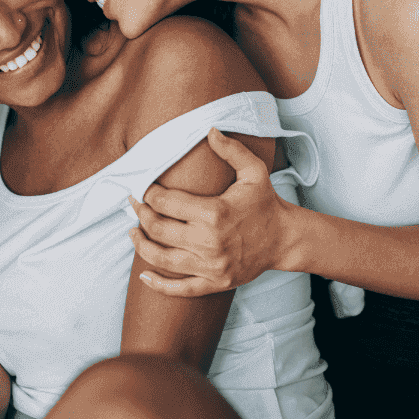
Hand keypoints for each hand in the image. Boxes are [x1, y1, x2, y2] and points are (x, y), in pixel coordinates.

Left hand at [128, 128, 291, 297]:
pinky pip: (180, 289)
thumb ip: (230, 150)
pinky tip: (143, 275)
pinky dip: (158, 284)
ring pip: (162, 259)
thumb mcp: (253, 171)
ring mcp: (211, 265)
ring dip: (141, 245)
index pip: (166, 202)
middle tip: (134, 204)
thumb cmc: (266, 203)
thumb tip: (209, 129)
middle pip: (158, 229)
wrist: (285, 239)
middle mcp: (209, 241)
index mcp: (214, 212)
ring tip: (133, 232)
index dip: (148, 193)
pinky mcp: (214, 282)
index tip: (142, 188)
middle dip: (140, 214)